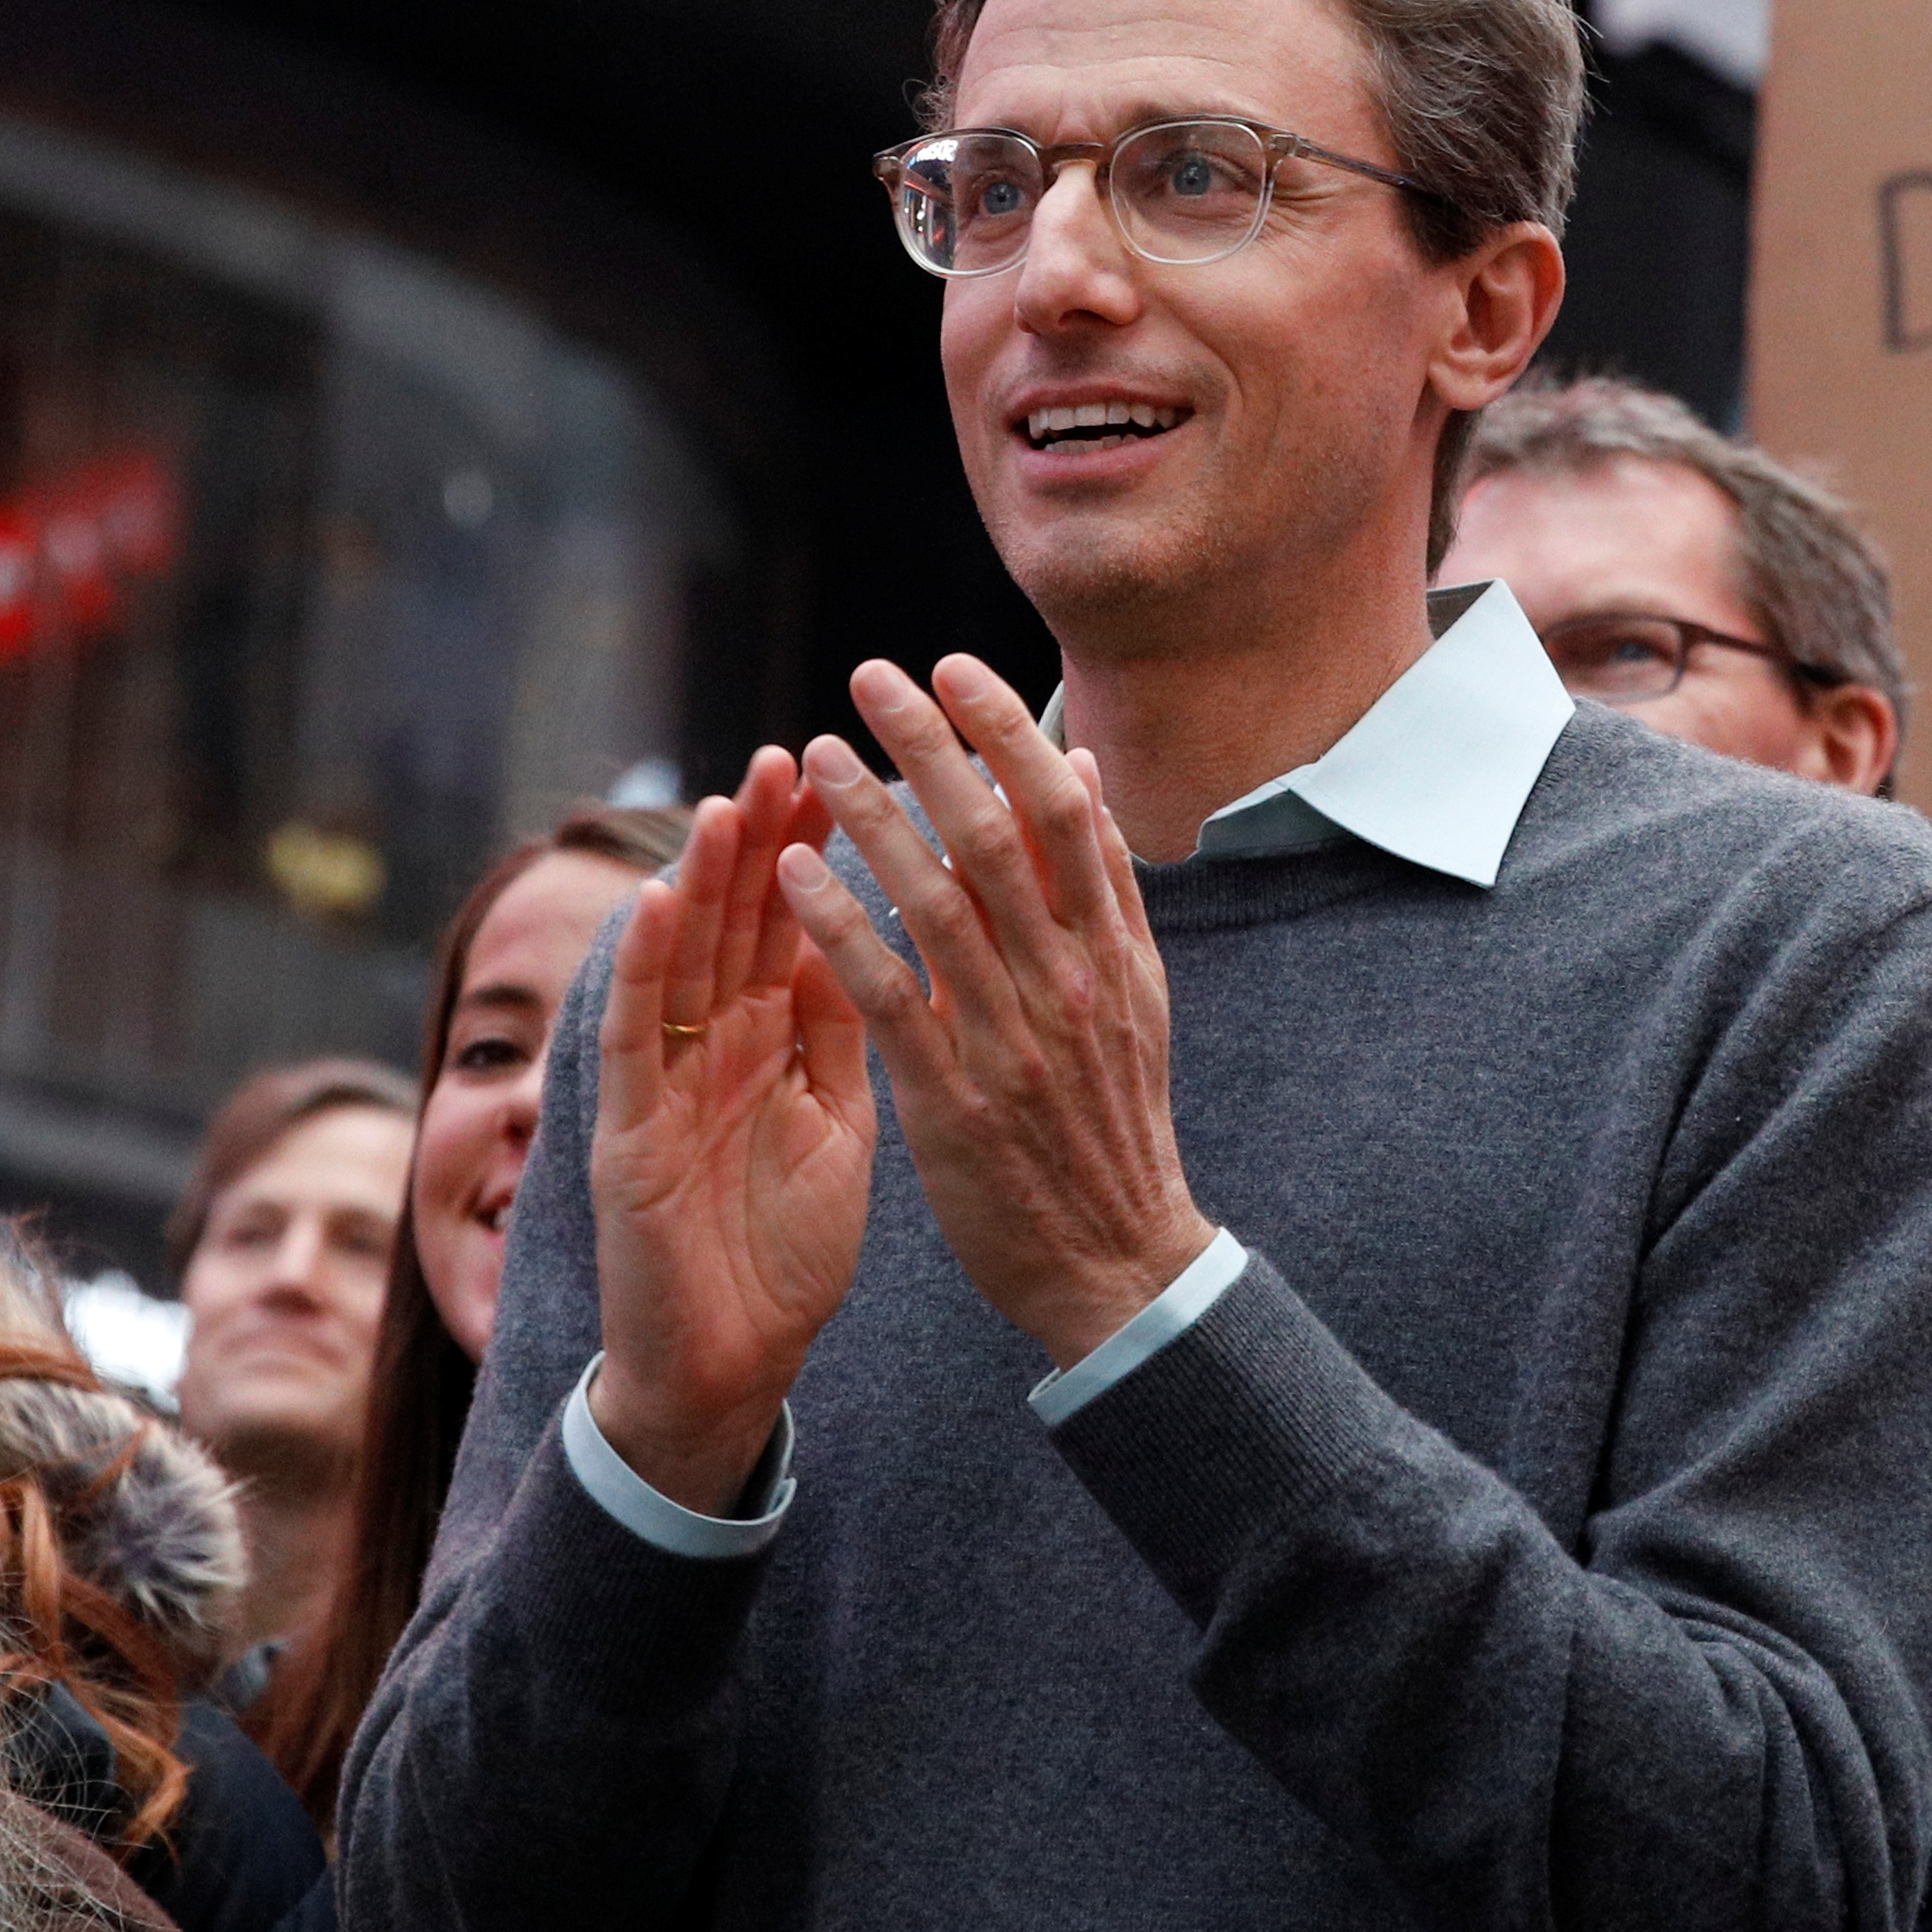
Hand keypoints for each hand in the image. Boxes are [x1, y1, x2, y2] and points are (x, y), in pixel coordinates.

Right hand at [589, 752, 878, 1512]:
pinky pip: (634, 1041)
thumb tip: (867, 938)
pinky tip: (662, 903)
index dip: (812, 851)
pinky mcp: (625, 1136)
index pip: (790, 928)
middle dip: (759, 839)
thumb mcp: (836, 1128)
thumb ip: (840, 1038)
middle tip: (788, 752)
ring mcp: (661, 1086)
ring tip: (727, 799)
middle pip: (734, 925)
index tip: (843, 773)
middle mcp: (709, 1050)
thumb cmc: (783, 1255)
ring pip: (681, 963)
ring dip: (701, 881)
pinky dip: (645, 971)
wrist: (730, 1371)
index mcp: (768, 1046)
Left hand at [781, 657, 1213, 1366]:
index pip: (1062, 810)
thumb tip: (1082, 774)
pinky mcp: (953, 1098)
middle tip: (870, 675)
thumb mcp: (1136, 999)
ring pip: (935, 900)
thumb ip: (1106, 890)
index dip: (1006, 730)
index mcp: (1114, 951)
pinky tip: (795, 872)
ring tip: (816, 755)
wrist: (1116, 1264)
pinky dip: (841, 924)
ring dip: (870, 815)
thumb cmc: (1109, 1123)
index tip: (953, 667)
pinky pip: (886, 993)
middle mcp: (1068, 981)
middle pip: (995, 834)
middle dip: (930, 744)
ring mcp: (1012, 1039)